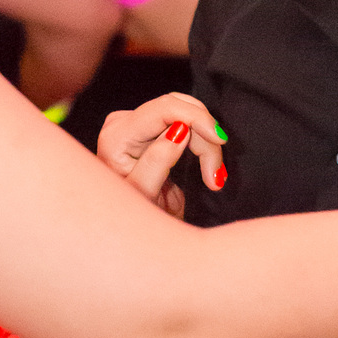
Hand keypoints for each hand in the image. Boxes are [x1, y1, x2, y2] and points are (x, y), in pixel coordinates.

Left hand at [97, 94, 227, 217]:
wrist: (132, 228)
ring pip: (187, 114)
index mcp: (118, 137)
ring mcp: (137, 124)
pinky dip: (203, 142)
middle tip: (214, 175)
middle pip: (178, 110)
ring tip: (213, 176)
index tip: (219, 140)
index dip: (196, 118)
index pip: (162, 109)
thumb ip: (157, 162)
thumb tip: (179, 130)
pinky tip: (209, 167)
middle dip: (204, 137)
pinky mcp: (151, 129)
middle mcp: (124, 123)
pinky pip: (186, 122)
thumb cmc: (134, 217)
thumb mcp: (146, 195)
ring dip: (207, 143)